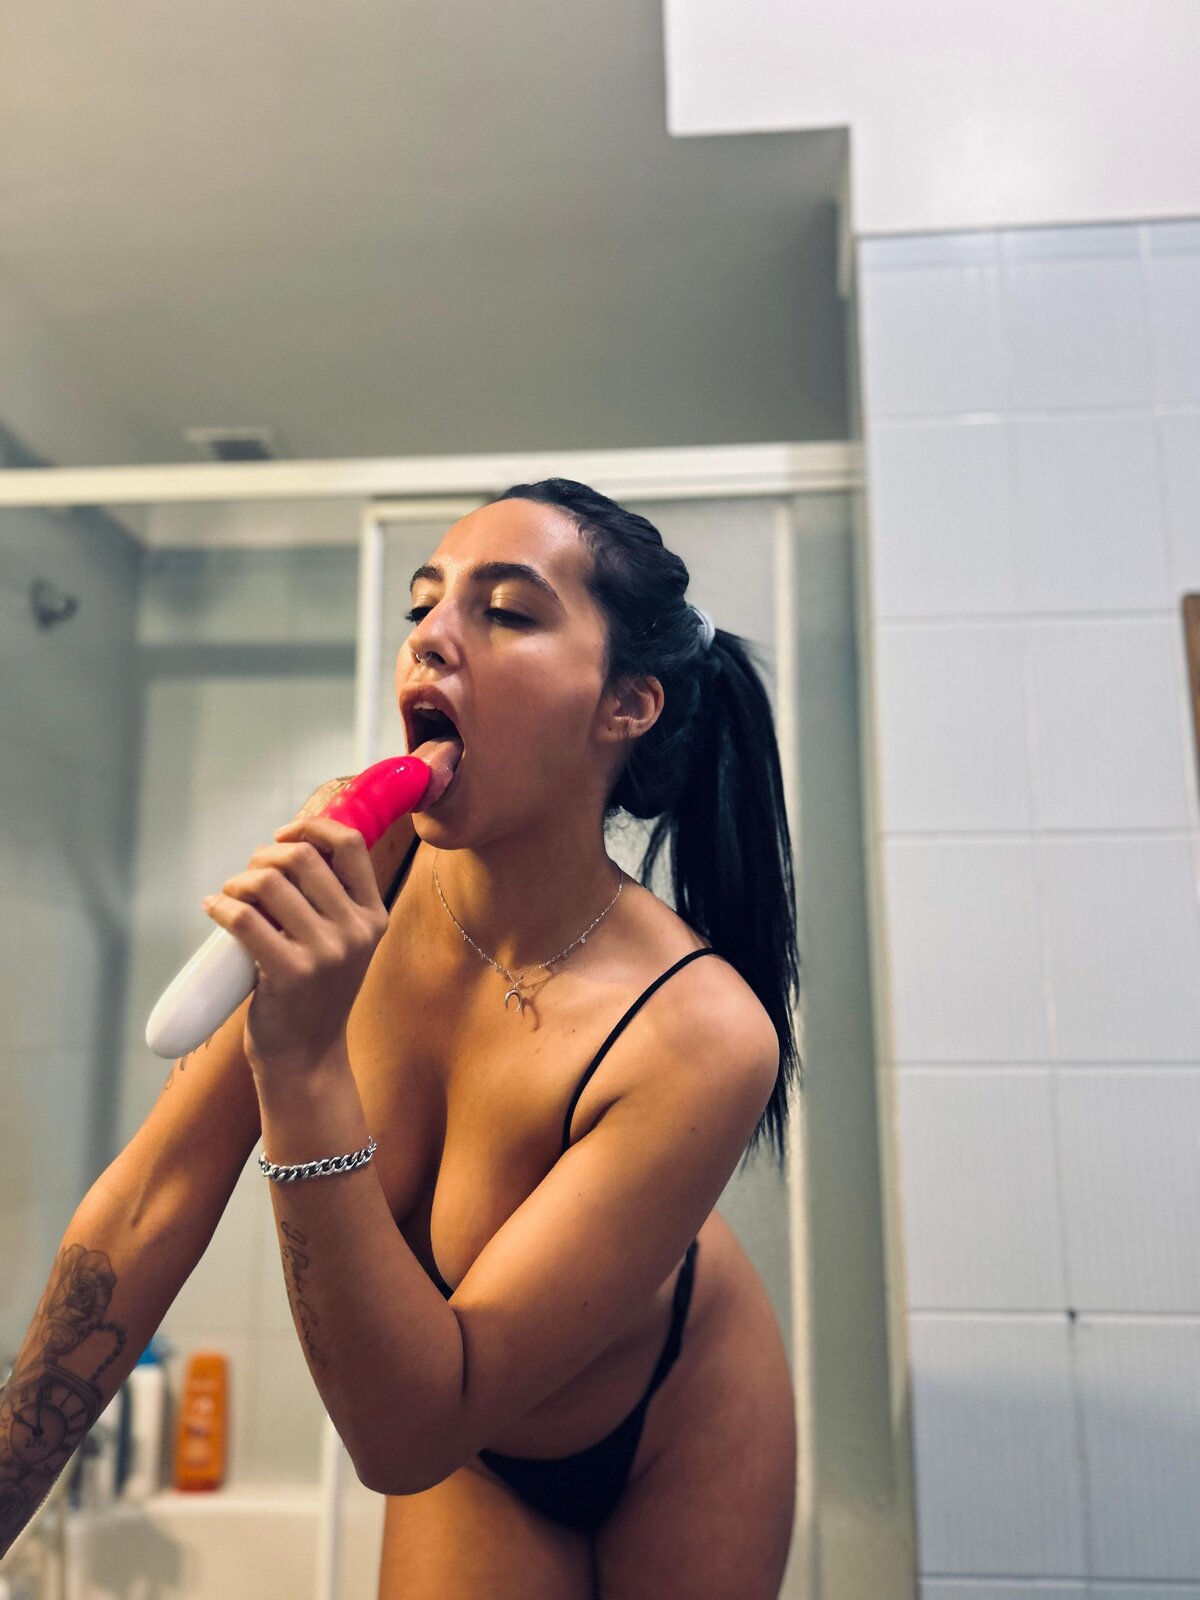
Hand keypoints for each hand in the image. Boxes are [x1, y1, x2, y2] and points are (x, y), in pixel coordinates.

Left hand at [202, 816, 388, 1076]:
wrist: (308, 1057)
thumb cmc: (317, 994)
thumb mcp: (344, 943)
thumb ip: (332, 901)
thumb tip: (288, 849)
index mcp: (372, 915)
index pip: (350, 844)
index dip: (312, 826)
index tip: (284, 834)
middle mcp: (355, 931)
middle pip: (302, 857)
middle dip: (265, 855)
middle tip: (250, 874)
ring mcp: (325, 953)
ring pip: (269, 884)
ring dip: (239, 880)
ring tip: (231, 894)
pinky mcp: (289, 973)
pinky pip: (245, 918)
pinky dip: (221, 906)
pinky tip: (214, 908)